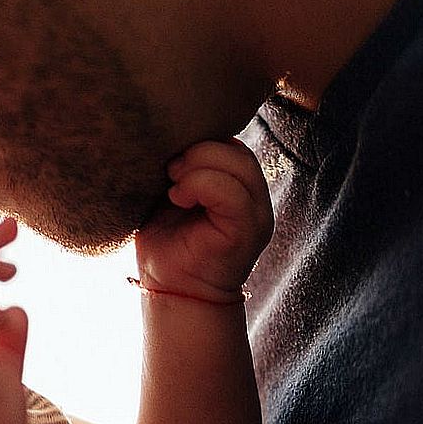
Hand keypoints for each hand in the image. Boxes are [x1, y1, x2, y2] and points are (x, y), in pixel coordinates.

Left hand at [135, 138, 272, 300]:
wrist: (169, 290)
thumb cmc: (165, 242)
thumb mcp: (173, 194)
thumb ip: (184, 167)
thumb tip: (169, 133)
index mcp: (238, 185)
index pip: (230, 142)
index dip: (200, 140)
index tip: (169, 158)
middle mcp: (255, 197)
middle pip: (237, 149)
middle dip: (198, 151)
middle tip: (170, 170)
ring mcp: (257, 214)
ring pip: (239, 165)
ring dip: (198, 167)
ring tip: (174, 187)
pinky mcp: (248, 231)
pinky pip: (232, 193)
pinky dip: (200, 186)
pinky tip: (178, 198)